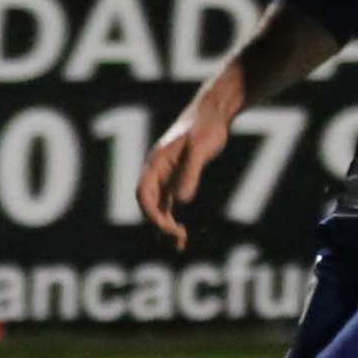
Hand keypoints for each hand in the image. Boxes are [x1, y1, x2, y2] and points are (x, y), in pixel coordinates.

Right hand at [135, 98, 233, 250]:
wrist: (214, 114)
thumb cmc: (206, 128)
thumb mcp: (200, 150)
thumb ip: (191, 174)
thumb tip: (182, 201)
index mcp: (156, 162)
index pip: (143, 193)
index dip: (151, 213)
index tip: (167, 227)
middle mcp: (157, 171)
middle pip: (149, 203)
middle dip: (159, 223)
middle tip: (179, 238)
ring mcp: (166, 175)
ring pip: (158, 205)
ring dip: (165, 224)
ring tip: (179, 243)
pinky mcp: (177, 177)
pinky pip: (169, 202)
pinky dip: (172, 217)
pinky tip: (181, 232)